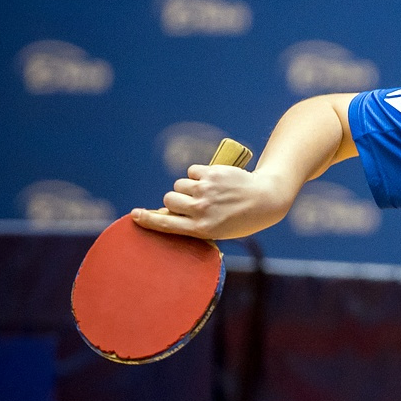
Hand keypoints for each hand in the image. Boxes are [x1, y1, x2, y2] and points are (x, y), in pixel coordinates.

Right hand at [130, 165, 293, 239]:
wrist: (266, 198)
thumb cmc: (240, 218)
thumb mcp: (218, 229)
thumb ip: (194, 223)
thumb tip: (166, 211)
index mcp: (202, 229)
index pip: (166, 224)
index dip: (148, 219)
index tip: (135, 215)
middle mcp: (202, 210)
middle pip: (169, 199)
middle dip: (176, 199)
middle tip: (194, 202)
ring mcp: (206, 190)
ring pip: (180, 184)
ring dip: (189, 186)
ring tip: (209, 192)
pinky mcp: (212, 174)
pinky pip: (192, 171)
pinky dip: (199, 174)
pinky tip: (215, 181)